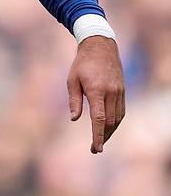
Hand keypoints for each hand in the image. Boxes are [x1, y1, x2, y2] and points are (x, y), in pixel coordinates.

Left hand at [68, 35, 124, 153]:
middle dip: (103, 137)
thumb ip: (74, 100)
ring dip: (110, 132)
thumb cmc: (82, 63)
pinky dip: (115, 122)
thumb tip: (74, 119)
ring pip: (117, 118)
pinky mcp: (122, 91)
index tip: (97, 148)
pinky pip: (121, 111)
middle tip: (95, 149)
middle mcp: (111, 93)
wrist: (100, 46)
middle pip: (110, 122)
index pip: (99, 119)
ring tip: (101, 140)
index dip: (98, 135)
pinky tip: (109, 127)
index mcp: (96, 90)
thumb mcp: (72, 80)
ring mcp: (119, 92)